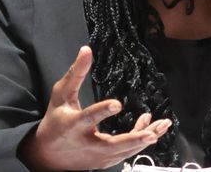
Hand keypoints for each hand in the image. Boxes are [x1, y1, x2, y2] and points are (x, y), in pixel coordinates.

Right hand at [19, 45, 171, 170]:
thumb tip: (86, 50)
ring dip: (144, 138)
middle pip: (113, 144)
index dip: (102, 111)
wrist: (48, 156)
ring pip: (124, 150)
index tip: (117, 104)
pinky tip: (150, 128)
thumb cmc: (56, 120)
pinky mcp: (105, 162)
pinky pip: (126, 152)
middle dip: (133, 139)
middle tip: (151, 133)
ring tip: (163, 125)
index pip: (89, 117)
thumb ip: (76, 73)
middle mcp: (87, 143)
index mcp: (73, 125)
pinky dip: (139, 141)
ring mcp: (97, 156)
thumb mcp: (61, 94)